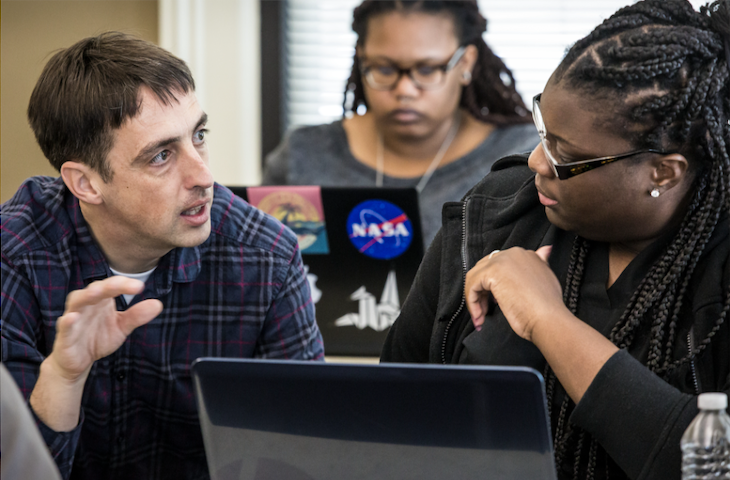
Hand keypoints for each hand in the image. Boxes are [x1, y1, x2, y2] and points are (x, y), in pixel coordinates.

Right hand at [47, 276, 162, 380]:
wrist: (78, 361)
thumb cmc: (98, 338)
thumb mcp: (121, 327)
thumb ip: (136, 316)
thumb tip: (158, 304)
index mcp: (101, 300)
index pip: (112, 286)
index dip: (124, 284)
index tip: (139, 286)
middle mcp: (86, 305)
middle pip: (96, 289)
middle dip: (109, 286)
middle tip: (122, 284)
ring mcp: (74, 318)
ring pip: (77, 301)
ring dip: (86, 296)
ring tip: (98, 292)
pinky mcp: (64, 335)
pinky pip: (64, 326)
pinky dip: (67, 321)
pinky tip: (72, 317)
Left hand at [464, 245, 565, 340]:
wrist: (548, 319)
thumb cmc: (547, 308)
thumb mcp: (547, 279)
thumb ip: (541, 263)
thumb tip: (544, 250)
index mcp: (526, 254)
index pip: (499, 266)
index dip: (494, 286)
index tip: (495, 302)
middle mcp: (513, 253)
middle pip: (485, 270)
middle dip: (482, 292)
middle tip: (484, 310)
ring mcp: (502, 260)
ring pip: (475, 278)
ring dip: (475, 299)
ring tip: (481, 316)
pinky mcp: (492, 272)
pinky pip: (472, 286)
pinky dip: (472, 302)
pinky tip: (480, 315)